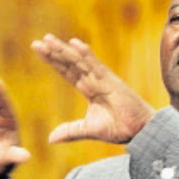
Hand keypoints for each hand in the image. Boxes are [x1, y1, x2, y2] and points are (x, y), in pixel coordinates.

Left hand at [31, 34, 154, 143]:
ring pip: (80, 62)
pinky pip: (97, 66)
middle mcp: (95, 81)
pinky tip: (75, 44)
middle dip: (54, 53)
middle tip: (38, 42)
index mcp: (90, 90)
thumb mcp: (89, 130)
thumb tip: (50, 139)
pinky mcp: (112, 82)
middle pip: (71, 64)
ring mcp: (103, 80)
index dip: (54, 62)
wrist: (139, 131)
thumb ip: (71, 131)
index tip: (38, 50)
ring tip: (48, 39)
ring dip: (64, 51)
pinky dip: (86, 55)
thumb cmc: (119, 129)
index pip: (68, 72)